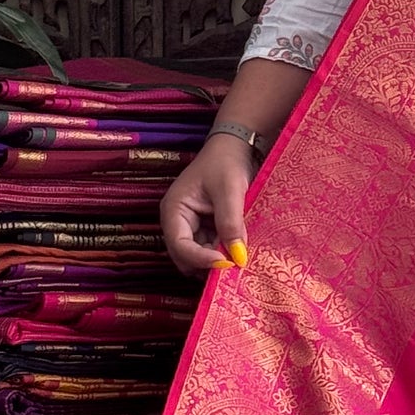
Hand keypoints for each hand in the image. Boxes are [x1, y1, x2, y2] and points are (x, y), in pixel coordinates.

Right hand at [161, 133, 256, 275]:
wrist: (234, 147)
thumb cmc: (226, 162)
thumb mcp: (230, 191)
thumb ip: (231, 223)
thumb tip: (237, 256)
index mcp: (174, 210)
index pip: (179, 245)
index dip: (201, 259)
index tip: (228, 264)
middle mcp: (177, 222)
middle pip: (185, 257)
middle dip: (207, 264)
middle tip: (235, 266)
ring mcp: (191, 227)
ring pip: (199, 256)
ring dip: (217, 260)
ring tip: (240, 257)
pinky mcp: (205, 229)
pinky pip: (211, 248)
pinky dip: (223, 253)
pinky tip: (240, 250)